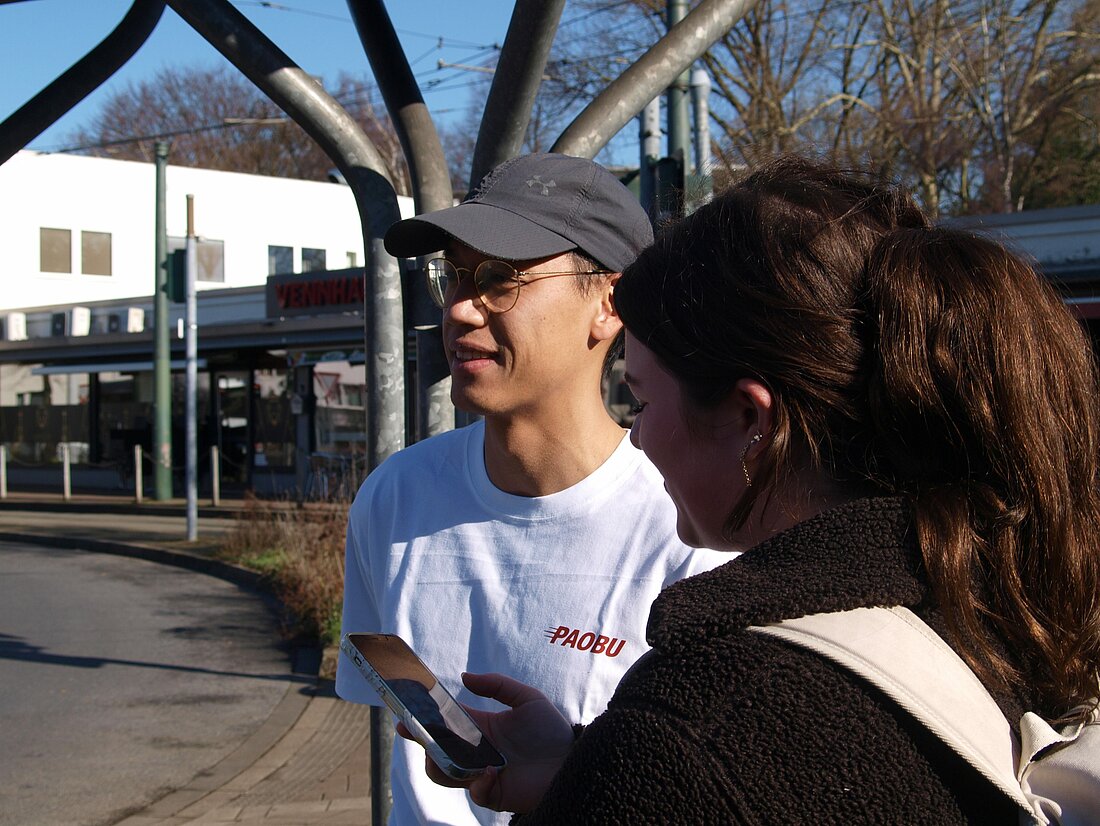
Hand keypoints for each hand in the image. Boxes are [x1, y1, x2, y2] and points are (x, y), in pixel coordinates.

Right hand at [398, 672, 573, 813]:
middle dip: (421, 738)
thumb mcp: (527, 698)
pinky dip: (478, 782)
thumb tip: (463, 677)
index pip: (448, 721)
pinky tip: (492, 771)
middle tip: (408, 728)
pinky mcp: (493, 793)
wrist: (571, 761)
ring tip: (438, 752)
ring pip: (446, 772)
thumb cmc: (551, 730)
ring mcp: (482, 773)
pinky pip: (475, 790)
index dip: (427, 715)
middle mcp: (477, 751)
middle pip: (439, 746)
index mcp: (482, 727)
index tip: (408, 708)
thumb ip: (497, 685)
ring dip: (438, 762)